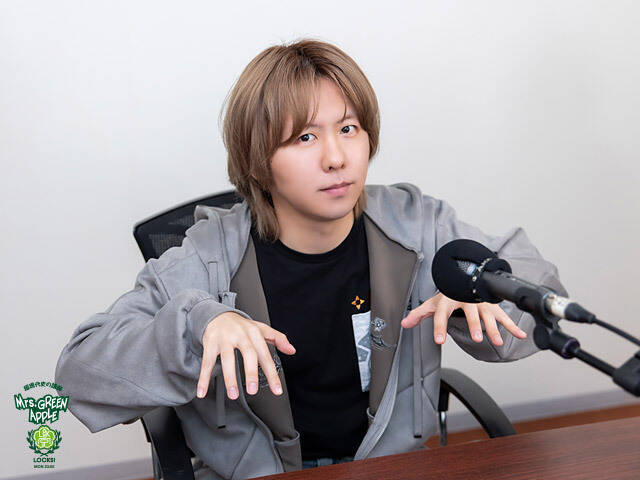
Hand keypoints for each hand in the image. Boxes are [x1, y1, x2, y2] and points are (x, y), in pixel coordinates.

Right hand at [196, 311, 295, 399]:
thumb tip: (292, 350)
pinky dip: (203, 378)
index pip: (265, 354)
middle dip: (251, 373)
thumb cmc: (242, 326)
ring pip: (227, 359)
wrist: (218, 314)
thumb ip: (278, 339)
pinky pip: (207, 362)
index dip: (272, 373)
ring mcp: (224, 338)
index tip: (277, 390)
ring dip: (229, 378)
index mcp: (255, 333)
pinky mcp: (210, 343)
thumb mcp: (261, 329)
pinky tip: (202, 391)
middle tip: (253, 391)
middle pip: (248, 354)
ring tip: (233, 395)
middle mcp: (241, 334)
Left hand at [400, 292, 526, 345]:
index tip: (439, 340)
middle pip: (471, 314)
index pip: (441, 314)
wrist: (464, 274)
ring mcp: (481, 303)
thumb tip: (404, 324)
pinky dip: (513, 327)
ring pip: (489, 316)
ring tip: (497, 342)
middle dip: (475, 326)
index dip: (439, 327)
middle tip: (477, 338)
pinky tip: (521, 336)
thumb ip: (418, 314)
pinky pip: (504, 316)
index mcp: (448, 300)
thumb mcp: (431, 302)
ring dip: (494, 329)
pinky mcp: (492, 306)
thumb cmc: (447, 292)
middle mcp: (466, 300)